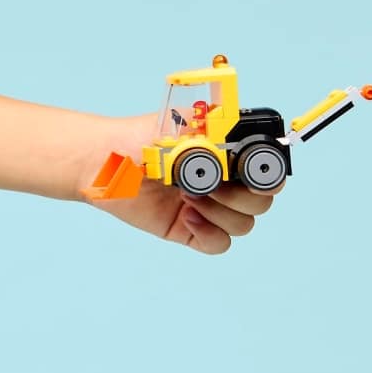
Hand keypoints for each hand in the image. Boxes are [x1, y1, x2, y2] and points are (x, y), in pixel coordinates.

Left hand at [83, 111, 283, 254]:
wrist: (102, 163)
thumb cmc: (138, 139)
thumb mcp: (178, 128)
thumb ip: (212, 131)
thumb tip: (237, 133)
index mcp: (229, 153)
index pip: (269, 169)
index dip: (268, 176)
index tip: (248, 175)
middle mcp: (225, 181)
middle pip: (262, 202)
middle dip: (240, 196)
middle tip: (209, 184)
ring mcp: (209, 207)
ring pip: (244, 225)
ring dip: (221, 213)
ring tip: (188, 196)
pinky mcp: (191, 229)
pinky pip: (220, 244)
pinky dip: (210, 234)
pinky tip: (188, 216)